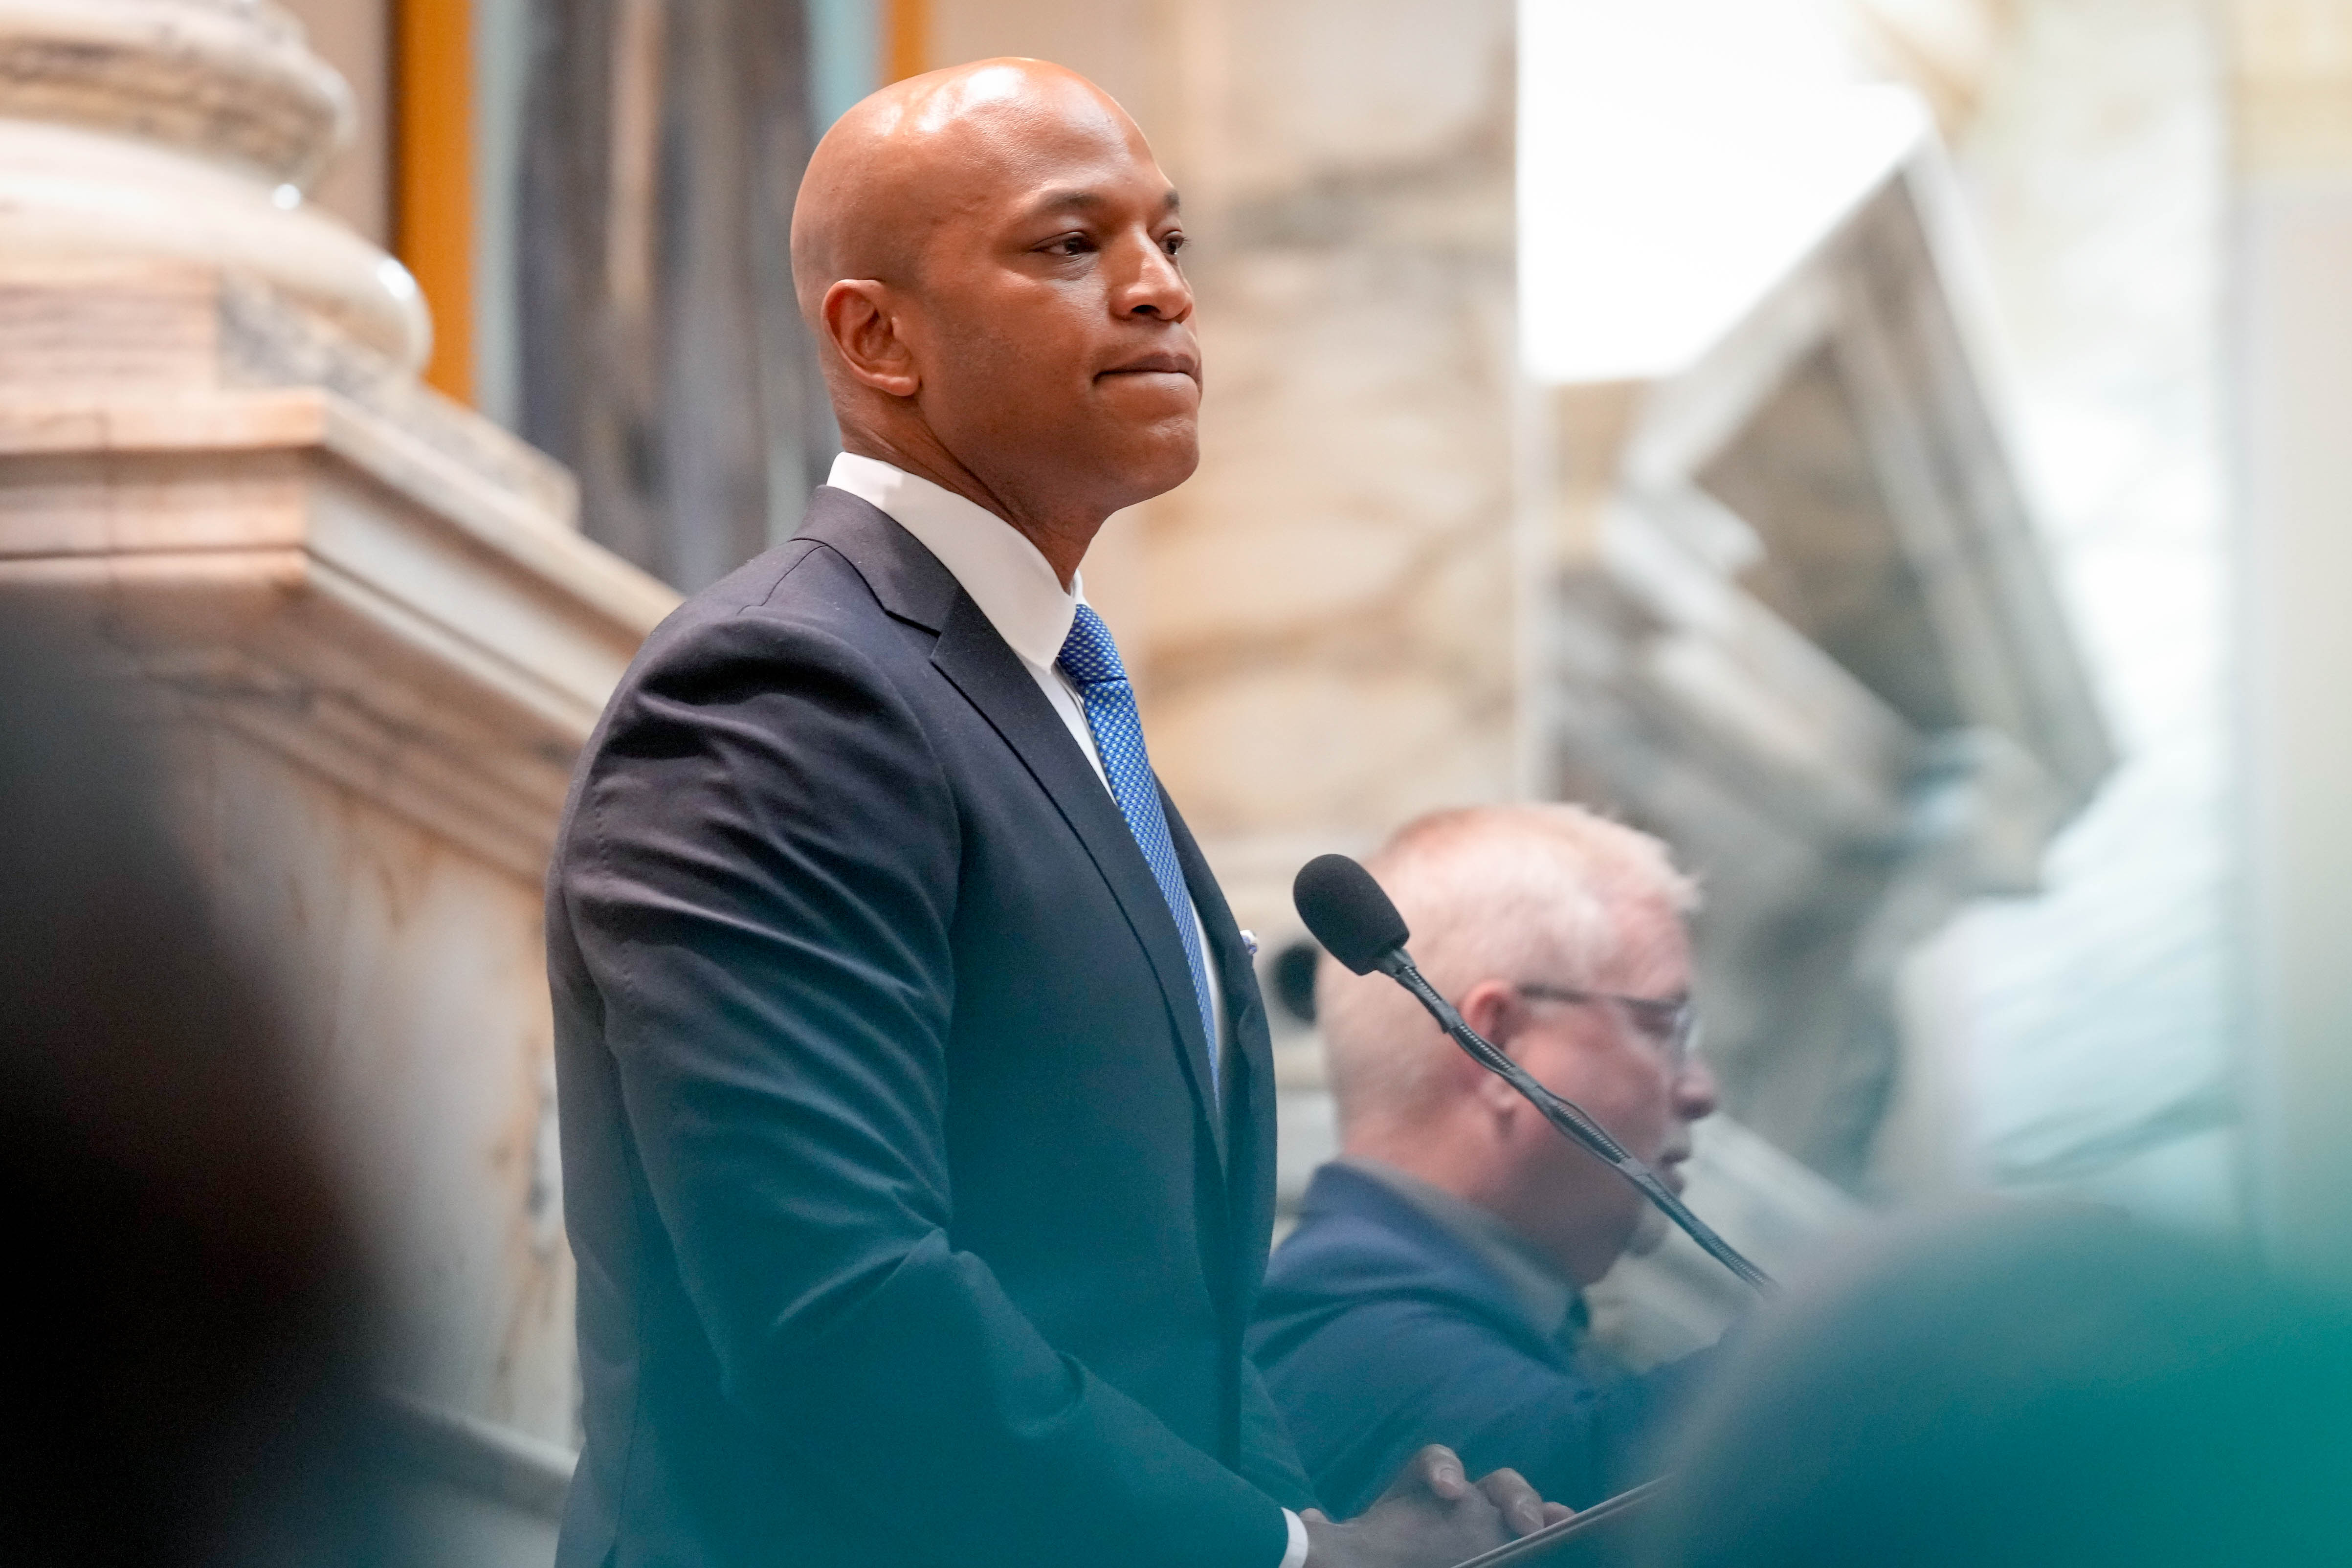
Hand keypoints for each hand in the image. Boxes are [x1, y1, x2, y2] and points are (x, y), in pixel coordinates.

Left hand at [1300, 1445, 1571, 1566]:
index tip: (1448, 1493)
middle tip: (1523, 1523)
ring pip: (1516, 1503)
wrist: (1378, 1559)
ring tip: (1555, 1523)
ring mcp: (1484, 1522)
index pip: (1433, 1463)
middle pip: (1491, 1484)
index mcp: (1415, 1493)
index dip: (1445, 1470)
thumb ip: (1328, 1535)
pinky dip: (1549, 1521)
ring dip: (1536, 1510)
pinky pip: (1531, 1528)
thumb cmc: (1363, 1556)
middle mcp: (1458, 1502)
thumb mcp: (1343, 1548)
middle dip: (1511, 1496)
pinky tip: (1568, 1526)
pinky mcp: (1503, 1541)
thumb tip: (1307, 1519)